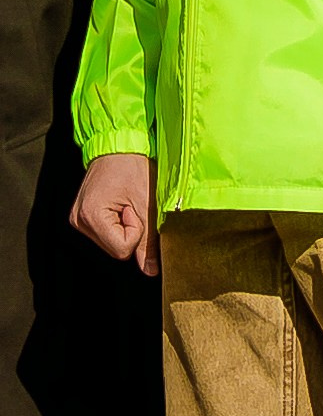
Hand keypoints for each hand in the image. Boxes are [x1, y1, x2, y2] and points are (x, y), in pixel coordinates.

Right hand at [70, 152, 157, 276]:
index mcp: (90, 216)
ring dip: (125, 226)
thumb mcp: (147, 203)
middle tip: (130, 204)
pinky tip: (119, 205)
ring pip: (112, 243)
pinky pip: (107, 233)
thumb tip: (150, 270)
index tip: (133, 208)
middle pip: (115, 249)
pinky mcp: (83, 216)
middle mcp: (79, 220)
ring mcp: (78, 219)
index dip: (136, 232)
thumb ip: (149, 240)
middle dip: (131, 230)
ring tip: (125, 202)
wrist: (119, 144)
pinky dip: (118, 223)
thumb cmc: (132, 166)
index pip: (121, 249)